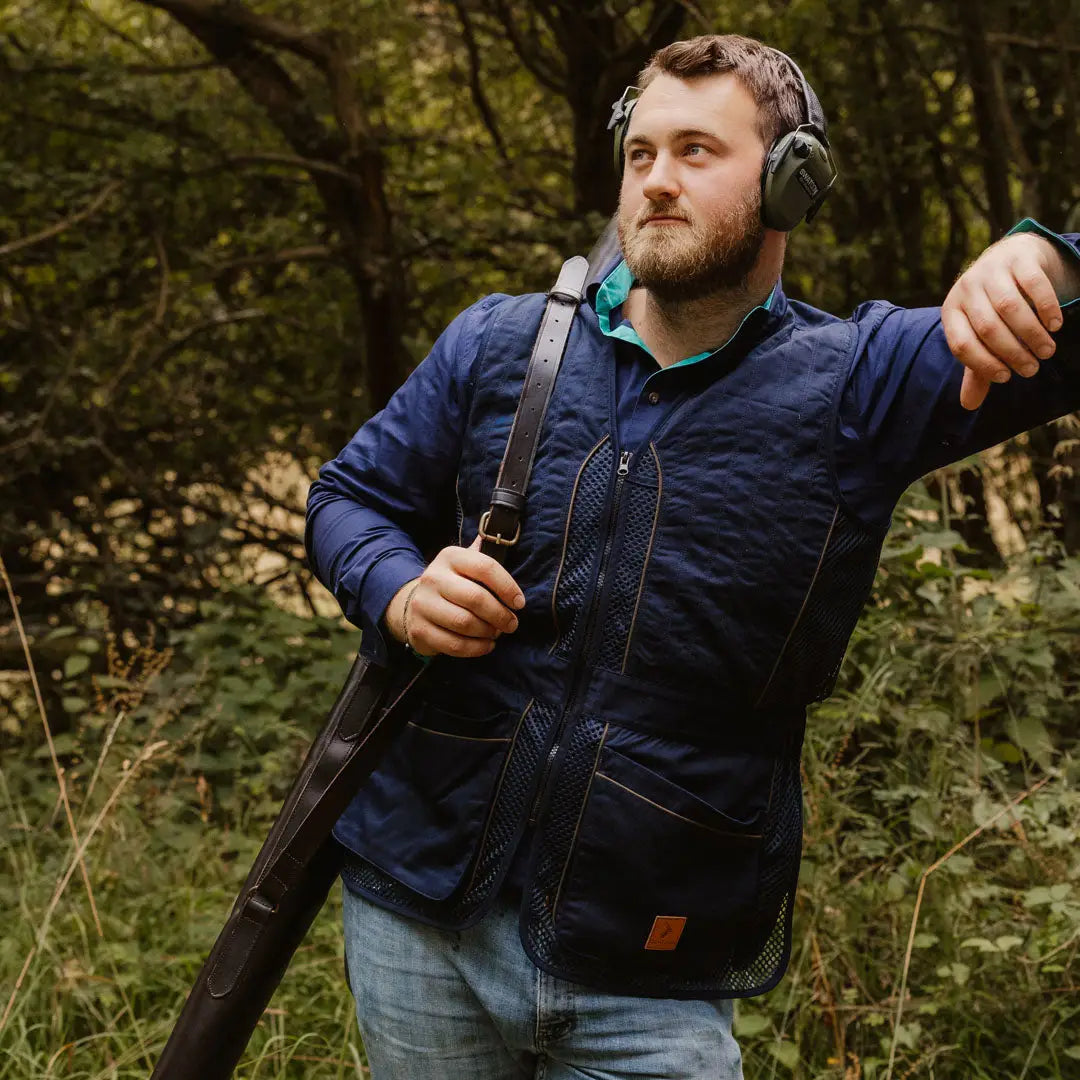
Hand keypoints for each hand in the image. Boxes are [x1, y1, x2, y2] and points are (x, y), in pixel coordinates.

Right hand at [384, 536, 524, 657]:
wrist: (414, 603)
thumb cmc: (453, 583)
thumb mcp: (465, 564)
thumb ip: (483, 555)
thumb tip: (501, 536)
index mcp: (450, 557)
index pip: (485, 567)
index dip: (507, 586)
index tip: (519, 603)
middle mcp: (433, 577)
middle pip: (476, 598)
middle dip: (500, 615)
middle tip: (512, 624)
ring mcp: (423, 604)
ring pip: (465, 623)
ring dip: (488, 632)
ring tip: (497, 633)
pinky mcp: (419, 629)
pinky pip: (454, 644)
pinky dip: (476, 648)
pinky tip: (486, 645)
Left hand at [942, 233, 1068, 409]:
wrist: (1009, 257)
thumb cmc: (992, 306)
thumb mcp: (979, 334)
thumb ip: (977, 367)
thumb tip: (969, 405)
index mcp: (951, 311)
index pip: (961, 344)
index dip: (983, 365)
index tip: (1006, 378)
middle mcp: (966, 289)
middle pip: (988, 328)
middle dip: (1012, 353)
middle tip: (1033, 369)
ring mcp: (990, 270)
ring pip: (1011, 308)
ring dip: (1031, 334)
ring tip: (1047, 352)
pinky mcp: (1017, 258)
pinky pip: (1033, 285)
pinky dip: (1046, 308)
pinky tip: (1056, 325)